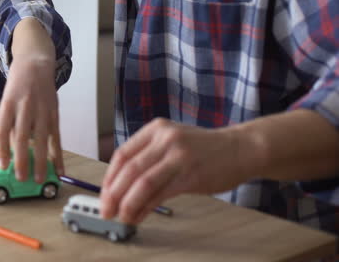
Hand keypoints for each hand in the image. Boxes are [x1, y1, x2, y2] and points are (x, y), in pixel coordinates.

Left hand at [0, 55, 62, 183]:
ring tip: (40, 179)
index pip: (3, 129)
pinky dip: (58, 154)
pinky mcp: (55, 112)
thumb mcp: (7, 100)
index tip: (2, 166)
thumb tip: (9, 153)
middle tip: (21, 178)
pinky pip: (57, 136)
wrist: (35, 63)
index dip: (2, 148)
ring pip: (42, 138)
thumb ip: (10, 124)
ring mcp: (42, 108)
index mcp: (8, 103)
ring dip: (41, 161)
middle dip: (22, 159)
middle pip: (23, 136)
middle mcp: (25, 105)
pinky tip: (59, 169)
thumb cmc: (18, 86)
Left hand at [100, 118, 249, 224]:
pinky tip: (139, 216)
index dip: (109, 178)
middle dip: (113, 193)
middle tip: (106, 210)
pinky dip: (146, 207)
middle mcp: (165, 139)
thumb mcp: (172, 140)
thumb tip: (122, 184)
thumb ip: (149, 156)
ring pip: (143, 183)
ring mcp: (179, 156)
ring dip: (128, 203)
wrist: (242, 148)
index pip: (122, 155)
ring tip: (121, 216)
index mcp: (155, 129)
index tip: (103, 194)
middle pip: (129, 169)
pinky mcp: (191, 175)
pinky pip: (161, 194)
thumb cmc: (204, 149)